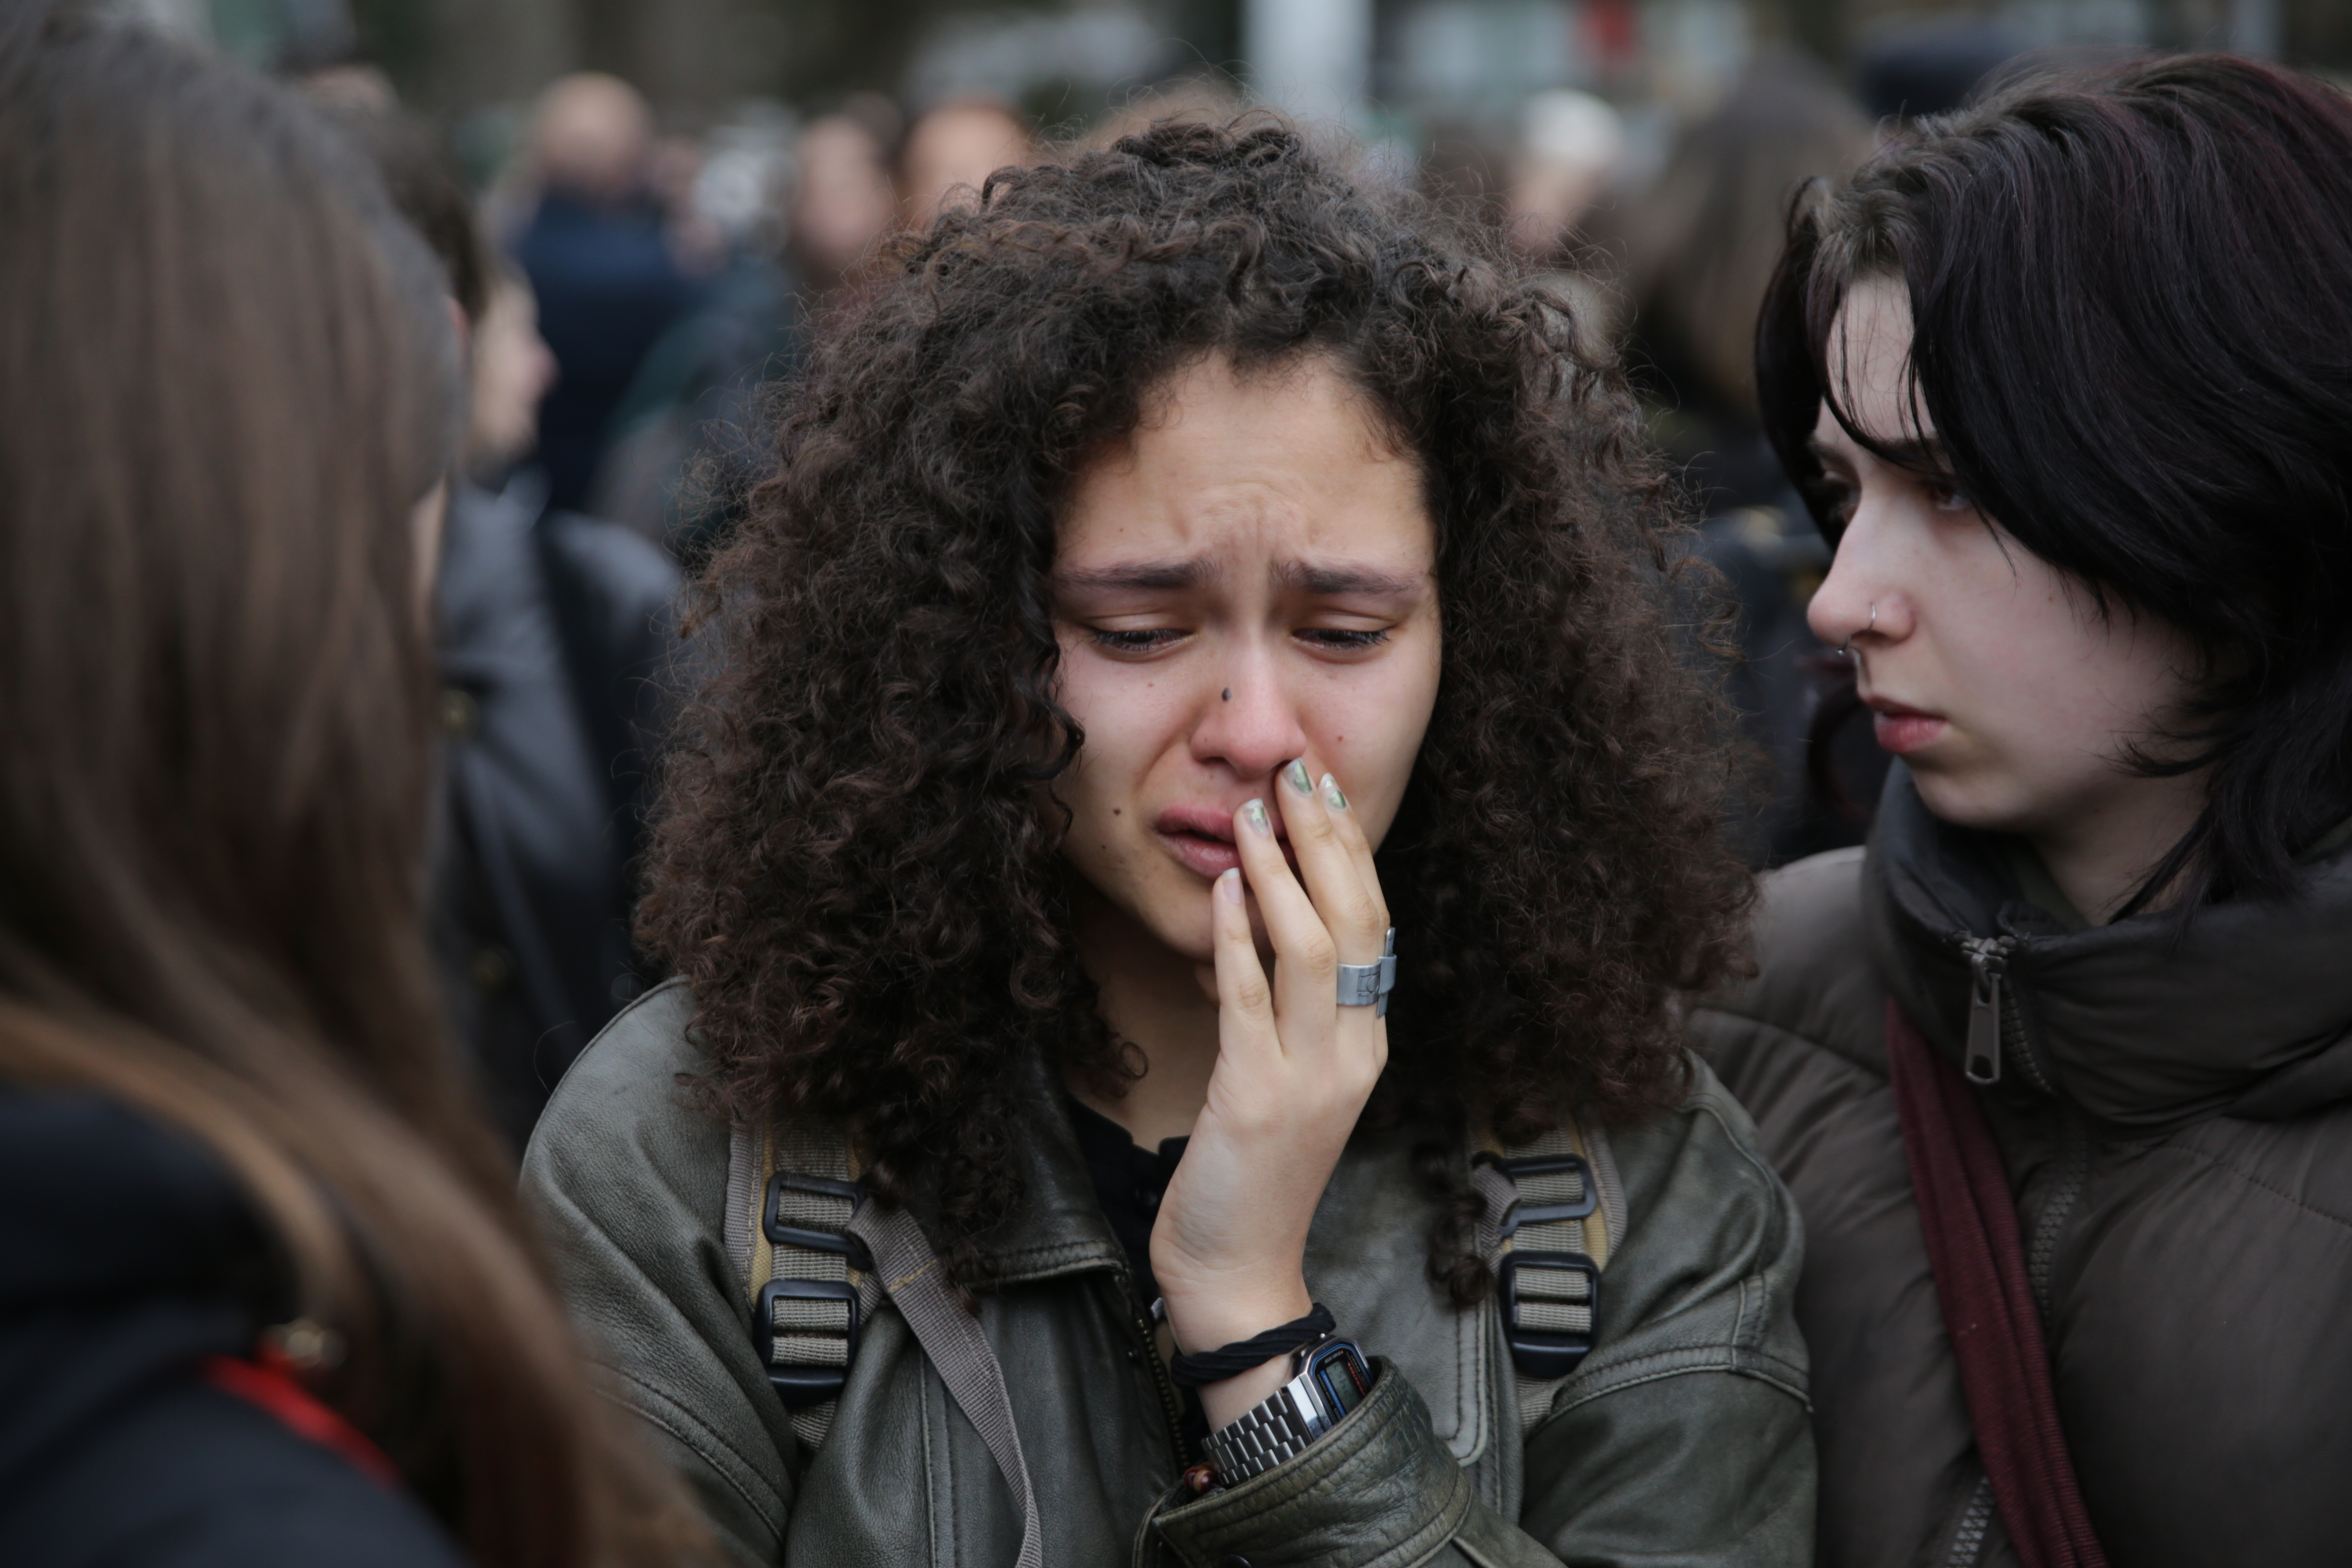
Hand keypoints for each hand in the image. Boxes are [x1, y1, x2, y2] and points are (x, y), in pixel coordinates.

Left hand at [1150, 757, 1390, 1427]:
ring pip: (1316, 951)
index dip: (1351, 851)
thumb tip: (1260, 919)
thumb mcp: (1285, 1075)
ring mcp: (1313, 1078)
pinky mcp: (1259, 1100)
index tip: (1323, 788)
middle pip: (1359, 923)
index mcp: (1368, 1041)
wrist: (1239, 1269)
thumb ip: (1284, 1005)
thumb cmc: (1252, 1171)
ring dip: (1283, 874)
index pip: (1376, 925)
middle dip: (1327, 841)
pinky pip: (1253, 1002)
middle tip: (1296, 772)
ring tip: (1254, 814)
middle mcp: (1355, 1052)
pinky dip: (1239, 938)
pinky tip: (1224, 887)